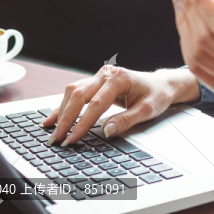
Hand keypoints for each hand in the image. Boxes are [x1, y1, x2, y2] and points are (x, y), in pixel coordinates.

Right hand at [40, 65, 186, 145]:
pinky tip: (53, 118)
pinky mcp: (95, 81)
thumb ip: (127, 120)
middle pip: (79, 96)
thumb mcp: (148, 110)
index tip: (72, 139)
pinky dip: (64, 105)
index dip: (82, 124)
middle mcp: (107, 74)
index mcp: (120, 78)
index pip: (96, 104)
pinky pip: (75, 92)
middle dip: (66, 119)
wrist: (161, 84)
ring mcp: (100, 76)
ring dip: (61, 112)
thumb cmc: (156, 95)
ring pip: (73, 92)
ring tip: (52, 131)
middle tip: (57, 139)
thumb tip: (106, 131)